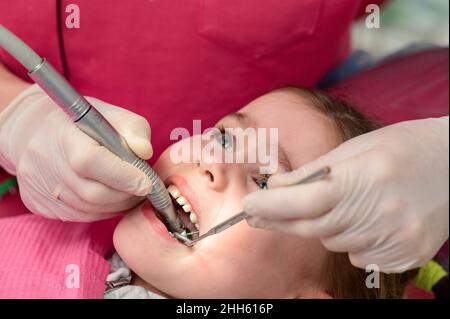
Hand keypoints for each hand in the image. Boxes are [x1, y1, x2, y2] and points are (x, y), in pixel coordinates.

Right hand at [0, 84, 152, 220]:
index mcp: (62, 133)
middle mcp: (44, 161)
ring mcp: (37, 185)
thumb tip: (144, 151)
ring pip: (87, 209)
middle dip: (126, 195)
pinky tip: (111, 199)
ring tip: (130, 193)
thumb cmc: (81, 123)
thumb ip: (132, 128)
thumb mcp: (110, 114)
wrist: (32, 130)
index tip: (147, 182)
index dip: (122, 176)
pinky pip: (77, 216)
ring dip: (116, 205)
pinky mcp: (37, 203)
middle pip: (91, 192)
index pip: (90, 161)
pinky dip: (101, 211)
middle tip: (144, 189)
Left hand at [242, 117, 448, 272]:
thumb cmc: (403, 146)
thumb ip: (315, 172)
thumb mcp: (356, 148)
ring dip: (322, 226)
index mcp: (366, 178)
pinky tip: (361, 219)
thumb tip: (276, 188)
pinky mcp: (406, 254)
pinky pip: (358, 255)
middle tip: (259, 214)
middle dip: (282, 221)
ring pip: (333, 242)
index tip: (248, 208)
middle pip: (313, 228)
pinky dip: (349, 239)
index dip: (272, 207)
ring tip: (335, 203)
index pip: (306, 201)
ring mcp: (396, 238)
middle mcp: (382, 213)